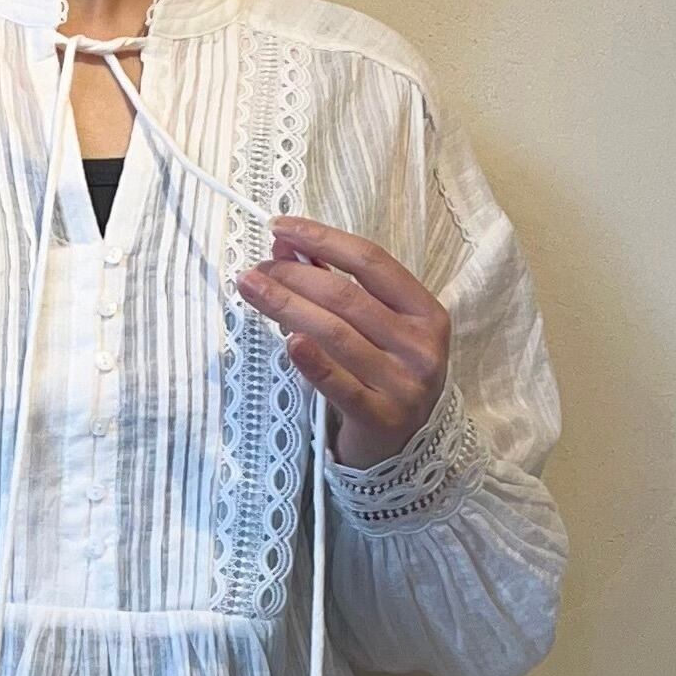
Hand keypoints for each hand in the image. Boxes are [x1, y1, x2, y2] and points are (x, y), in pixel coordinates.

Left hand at [234, 214, 450, 468]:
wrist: (405, 449)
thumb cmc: (383, 374)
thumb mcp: (372, 327)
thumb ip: (333, 284)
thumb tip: (285, 244)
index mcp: (425, 312)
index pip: (371, 262)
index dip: (323, 240)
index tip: (279, 227)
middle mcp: (421, 345)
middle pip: (348, 297)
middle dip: (294, 276)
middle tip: (255, 270)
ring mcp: (404, 382)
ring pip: (337, 334)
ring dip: (287, 307)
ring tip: (251, 289)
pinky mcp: (382, 417)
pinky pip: (340, 385)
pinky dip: (312, 361)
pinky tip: (287, 341)